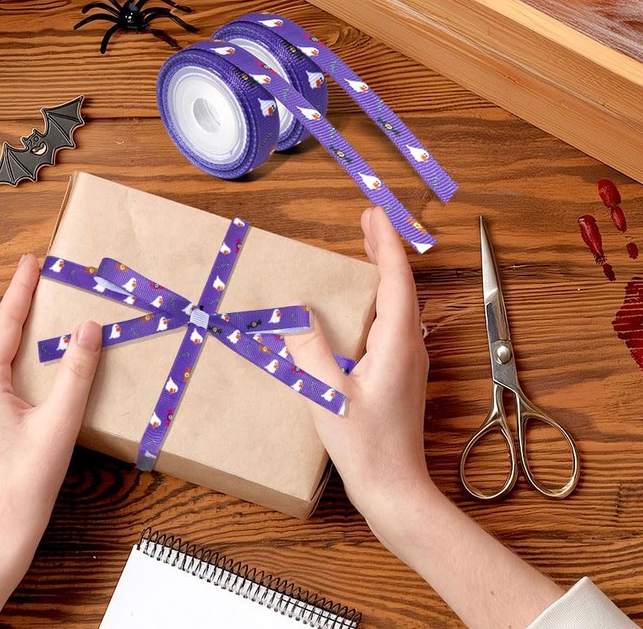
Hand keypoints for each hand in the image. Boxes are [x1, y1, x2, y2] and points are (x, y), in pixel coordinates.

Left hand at [0, 254, 101, 575]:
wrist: (0, 534)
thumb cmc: (28, 481)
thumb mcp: (60, 422)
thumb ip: (77, 371)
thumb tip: (88, 327)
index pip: (4, 324)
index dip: (20, 290)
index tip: (32, 260)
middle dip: (20, 306)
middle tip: (40, 276)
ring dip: (19, 333)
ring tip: (39, 308)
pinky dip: (17, 358)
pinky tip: (32, 358)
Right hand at [289, 209, 568, 628]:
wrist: (394, 487)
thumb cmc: (365, 445)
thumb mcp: (327, 395)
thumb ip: (308, 350)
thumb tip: (293, 313)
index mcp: (396, 343)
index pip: (396, 280)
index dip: (385, 244)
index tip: (373, 214)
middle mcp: (408, 346)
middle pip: (401, 286)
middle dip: (385, 249)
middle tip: (368, 220)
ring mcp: (407, 360)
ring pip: (398, 304)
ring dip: (382, 272)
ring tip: (366, 248)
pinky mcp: (399, 373)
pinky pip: (391, 323)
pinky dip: (377, 298)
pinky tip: (360, 303)